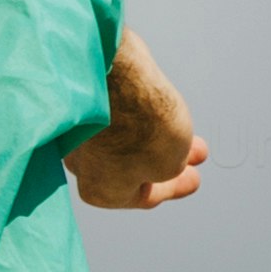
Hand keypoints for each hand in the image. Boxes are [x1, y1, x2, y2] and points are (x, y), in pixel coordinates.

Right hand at [70, 25, 206, 210]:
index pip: (142, 195)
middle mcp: (82, 164)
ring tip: (179, 123)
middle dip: (165, 160)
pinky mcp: (83, 102)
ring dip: (153, 134)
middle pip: (129, 166)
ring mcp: (78, 131)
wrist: (114, 76)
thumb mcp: (170, 163)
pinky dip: (136, 113)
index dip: (172, 188)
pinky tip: (154, 105)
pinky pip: (114, 113)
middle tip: (192, 155)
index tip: (192, 179)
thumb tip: (164, 156)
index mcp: (101, 190)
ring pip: (122, 138)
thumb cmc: (138, 127)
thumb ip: (168, 168)